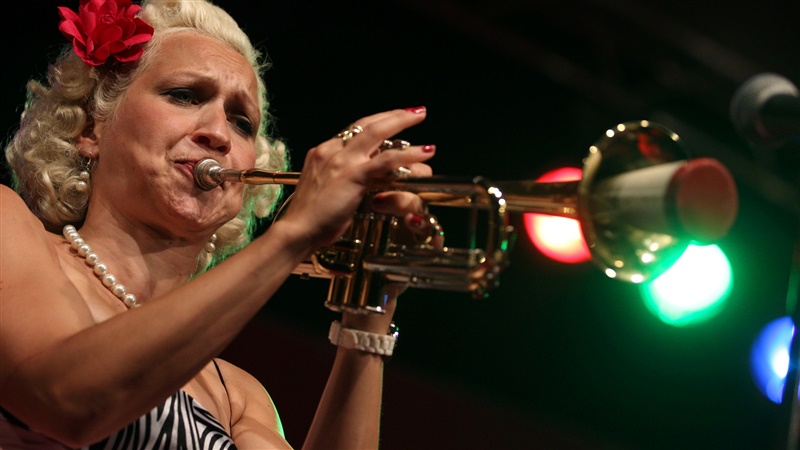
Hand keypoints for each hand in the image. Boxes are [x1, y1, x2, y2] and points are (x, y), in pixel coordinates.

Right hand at [278, 108, 434, 250]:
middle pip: (366, 123)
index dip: (375, 123)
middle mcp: (330, 150)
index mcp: (322, 153)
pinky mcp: (353, 175)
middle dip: (392, 114)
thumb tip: (364, 179)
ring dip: (402, 122)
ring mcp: (342, 161)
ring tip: (421, 117)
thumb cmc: (310, 218)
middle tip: (414, 111)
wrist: (297, 231)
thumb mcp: (325, 190)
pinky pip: (386, 160)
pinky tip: (424, 152)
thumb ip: (342, 179)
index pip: (352, 130)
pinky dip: (408, 154)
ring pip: (377, 133)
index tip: (391, 119)